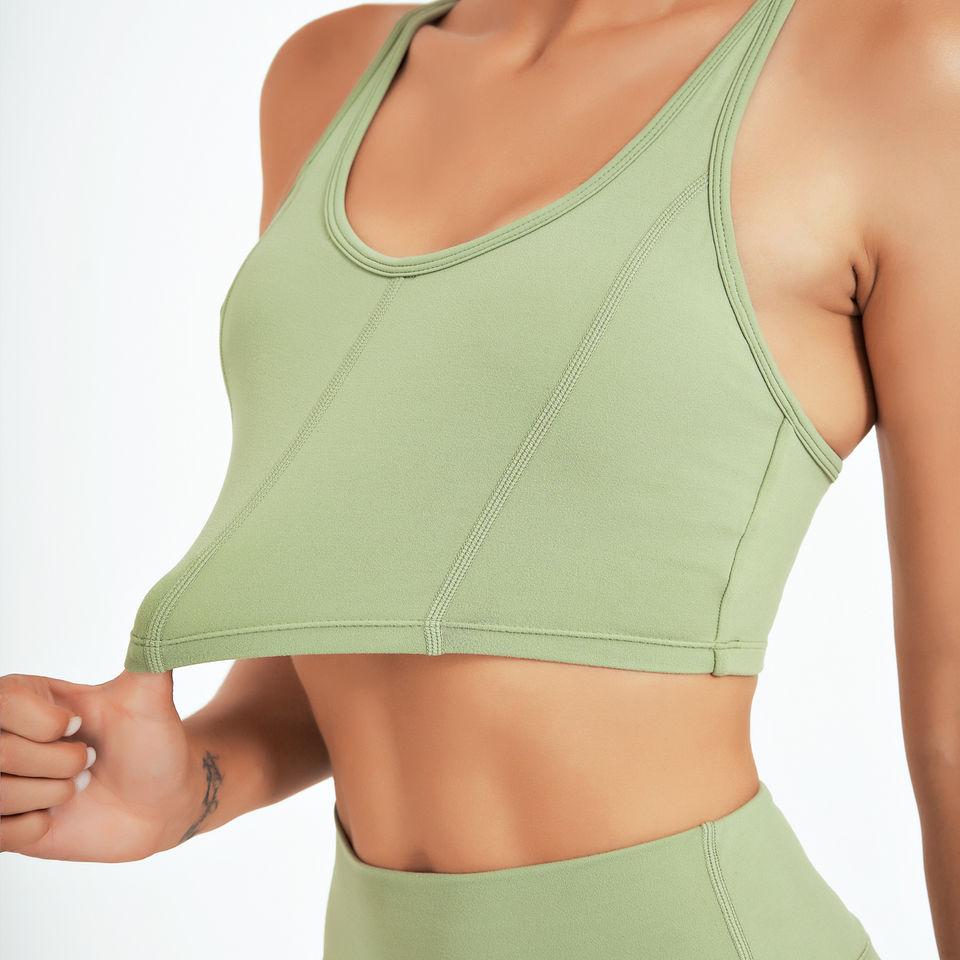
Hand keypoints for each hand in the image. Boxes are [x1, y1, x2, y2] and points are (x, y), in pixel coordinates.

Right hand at [0, 669, 199, 861]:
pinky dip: (36, 827)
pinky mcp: (0, 825)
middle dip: (62, 764)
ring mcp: (0, 780)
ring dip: (52, 795)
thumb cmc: (154, 743)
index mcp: (26, 697)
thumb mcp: (150, 696)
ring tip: (77, 787)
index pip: (2, 702)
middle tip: (90, 763)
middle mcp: (4, 734)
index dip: (47, 724)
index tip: (82, 725)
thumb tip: (166, 611)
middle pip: (0, 752)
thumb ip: (152, 652)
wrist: (163, 801)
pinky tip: (60, 816)